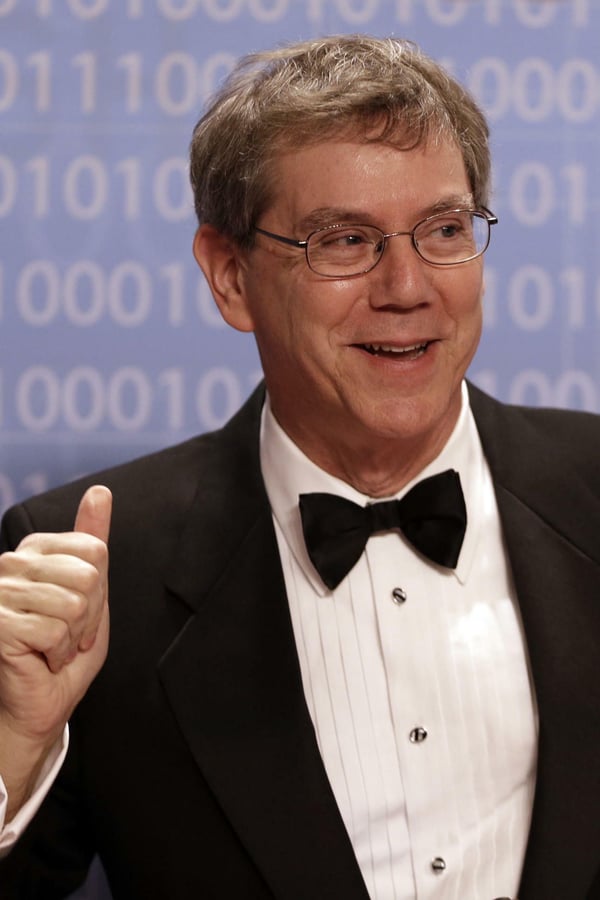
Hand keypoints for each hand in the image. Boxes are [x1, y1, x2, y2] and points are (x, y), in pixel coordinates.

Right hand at [0, 485, 111, 813]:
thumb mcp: (90, 594)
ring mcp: (0, 592)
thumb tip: (99, 491)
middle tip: (67, 636)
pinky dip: (59, 653)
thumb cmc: (62, 654)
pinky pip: (55, 630)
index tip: (81, 615)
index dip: (100, 591)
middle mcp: (12, 563)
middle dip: (90, 616)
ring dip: (74, 638)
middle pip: (88, 576)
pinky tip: (41, 659)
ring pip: (73, 604)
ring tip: (53, 648)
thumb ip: (93, 542)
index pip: (95, 551)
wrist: (38, 706)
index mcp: (35, 550)